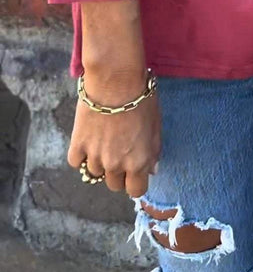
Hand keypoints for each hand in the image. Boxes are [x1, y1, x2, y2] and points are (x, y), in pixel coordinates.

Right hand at [68, 70, 161, 198]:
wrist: (116, 81)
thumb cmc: (141, 99)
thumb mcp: (156, 126)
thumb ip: (153, 151)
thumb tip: (151, 169)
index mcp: (138, 162)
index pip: (136, 190)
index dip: (135, 181)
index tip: (134, 171)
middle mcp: (116, 164)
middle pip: (114, 184)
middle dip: (118, 172)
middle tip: (119, 151)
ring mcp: (95, 156)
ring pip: (95, 173)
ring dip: (99, 161)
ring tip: (104, 139)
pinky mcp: (78, 145)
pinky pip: (76, 161)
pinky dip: (81, 154)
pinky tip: (88, 139)